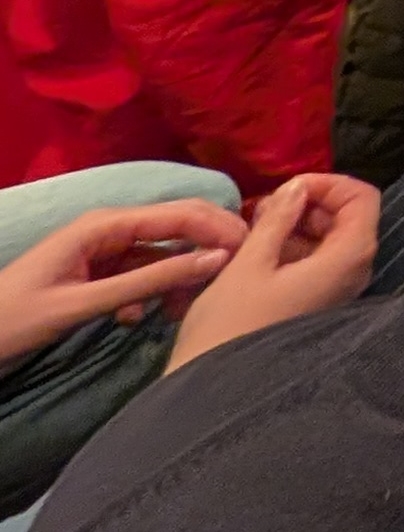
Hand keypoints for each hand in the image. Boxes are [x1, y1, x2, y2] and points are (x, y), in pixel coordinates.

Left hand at [0, 201, 246, 359]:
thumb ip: (151, 280)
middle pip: (177, 225)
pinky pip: (145, 271)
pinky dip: (155, 289)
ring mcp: (106, 249)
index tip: (252, 253)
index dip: (218, 228)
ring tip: (187, 306)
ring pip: (164, 252)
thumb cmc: (18, 318)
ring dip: (182, 275)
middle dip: (209, 246)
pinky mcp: (101, 271)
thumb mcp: (86, 302)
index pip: (178, 214)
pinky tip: (148, 315)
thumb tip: (216, 260)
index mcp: (105, 224)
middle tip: (240, 273)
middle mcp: (110, 227)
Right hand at [164, 175, 378, 372]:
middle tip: (262, 207)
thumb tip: (298, 188)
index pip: (362, 198)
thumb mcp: (249, 264)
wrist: (215, 393)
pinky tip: (258, 250)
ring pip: (331, 240)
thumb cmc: (229, 327)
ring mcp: (338, 292)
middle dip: (309, 203)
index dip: (327, 184)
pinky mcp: (319, 305)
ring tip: (254, 226)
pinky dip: (293, 249)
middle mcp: (355, 275)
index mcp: (348, 259)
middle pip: (349, 217)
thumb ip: (278, 220)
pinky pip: (317, 263)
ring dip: (298, 225)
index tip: (285, 188)